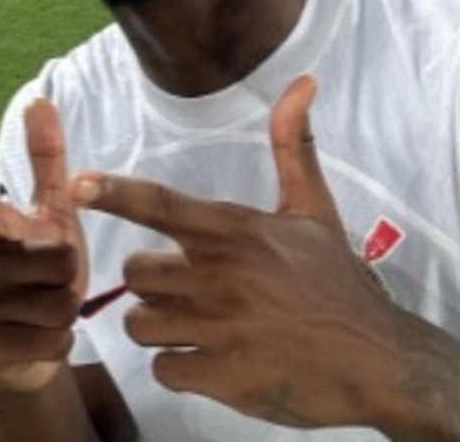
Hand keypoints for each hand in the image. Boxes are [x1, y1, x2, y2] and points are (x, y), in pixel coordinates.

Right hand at [0, 99, 85, 392]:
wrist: (31, 336)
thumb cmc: (42, 263)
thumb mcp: (52, 211)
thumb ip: (46, 159)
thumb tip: (39, 98)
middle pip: (57, 265)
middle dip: (69, 276)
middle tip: (51, 279)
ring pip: (57, 306)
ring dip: (66, 311)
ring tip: (44, 306)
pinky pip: (51, 342)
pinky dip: (59, 341)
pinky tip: (40, 336)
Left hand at [70, 76, 402, 429]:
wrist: (383, 362)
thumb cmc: (339, 282)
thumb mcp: (315, 211)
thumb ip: (293, 147)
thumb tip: (301, 81)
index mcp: (236, 232)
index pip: (161, 205)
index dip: (115, 193)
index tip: (76, 185)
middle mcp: (223, 277)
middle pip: (134, 274)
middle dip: (151, 284)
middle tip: (189, 290)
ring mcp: (222, 329)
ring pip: (142, 324)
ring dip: (161, 328)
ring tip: (200, 327)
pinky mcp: (225, 378)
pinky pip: (164, 369)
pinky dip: (179, 368)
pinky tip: (210, 361)